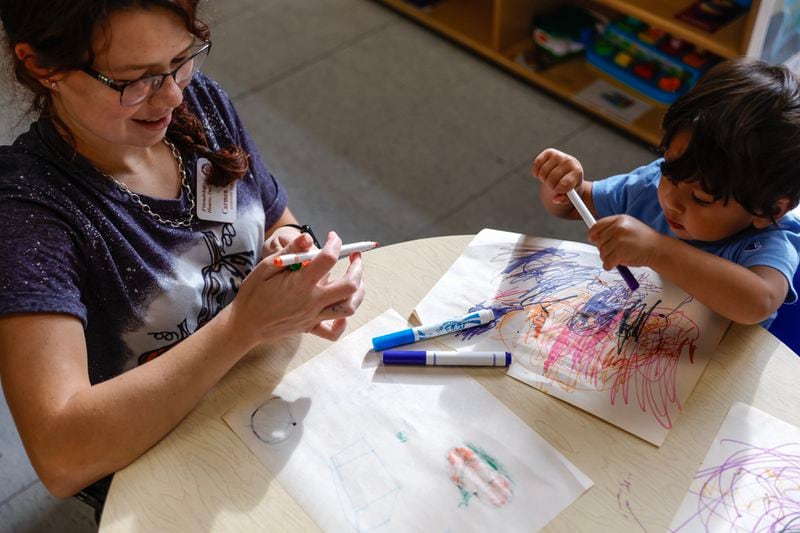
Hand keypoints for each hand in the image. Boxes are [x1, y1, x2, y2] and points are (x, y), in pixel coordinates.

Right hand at [228, 231, 364, 349]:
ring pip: (348, 307)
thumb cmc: (253, 293)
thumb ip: (290, 251)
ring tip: (356, 278)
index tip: (333, 237)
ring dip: (358, 291)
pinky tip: (341, 308)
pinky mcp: (310, 328)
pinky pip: (333, 332)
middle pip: (349, 285)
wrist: (244, 324)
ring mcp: (313, 316)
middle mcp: (312, 301)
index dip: (335, 243)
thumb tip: (308, 237)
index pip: (328, 259)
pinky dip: (343, 322)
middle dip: (358, 268)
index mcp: (300, 283)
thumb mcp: (266, 267)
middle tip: (355, 257)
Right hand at [531, 148, 583, 205]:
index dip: (558, 190)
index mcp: (577, 172)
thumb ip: (564, 199)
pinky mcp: (549, 152)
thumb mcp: (570, 195)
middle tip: (554, 185)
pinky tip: (542, 173)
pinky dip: (536, 172)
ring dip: (543, 179)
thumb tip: (555, 200)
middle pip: (551, 179)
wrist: (567, 171)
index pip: (564, 184)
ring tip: (550, 178)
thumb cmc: (569, 185)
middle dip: (550, 186)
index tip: (559, 190)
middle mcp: (569, 161)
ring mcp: (559, 155)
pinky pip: (536, 165)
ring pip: (542, 173)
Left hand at [588, 215, 663, 269]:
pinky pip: (606, 262)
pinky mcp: (620, 252)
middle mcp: (618, 227)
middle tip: (615, 251)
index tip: (593, 239)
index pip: (597, 226)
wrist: (659, 249)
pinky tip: (619, 263)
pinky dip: (610, 265)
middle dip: (604, 249)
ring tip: (621, 256)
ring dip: (608, 258)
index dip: (593, 234)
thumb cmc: (644, 240)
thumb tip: (594, 237)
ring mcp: (619, 240)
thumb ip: (612, 229)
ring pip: (602, 253)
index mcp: (620, 219)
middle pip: (598, 241)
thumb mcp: (629, 226)